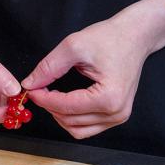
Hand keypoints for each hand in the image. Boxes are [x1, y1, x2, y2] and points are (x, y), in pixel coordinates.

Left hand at [21, 16, 151, 138]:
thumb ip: (49, 67)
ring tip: (50, 96)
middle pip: (69, 120)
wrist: (134, 36)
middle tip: (37, 89)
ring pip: (77, 129)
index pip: (65, 106)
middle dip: (49, 106)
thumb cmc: (110, 38)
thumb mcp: (74, 46)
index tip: (30, 89)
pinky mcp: (117, 116)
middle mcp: (116, 112)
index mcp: (109, 97)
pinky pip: (88, 128)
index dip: (43, 99)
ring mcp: (119, 117)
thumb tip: (30, 84)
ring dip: (59, 115)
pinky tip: (64, 102)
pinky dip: (72, 119)